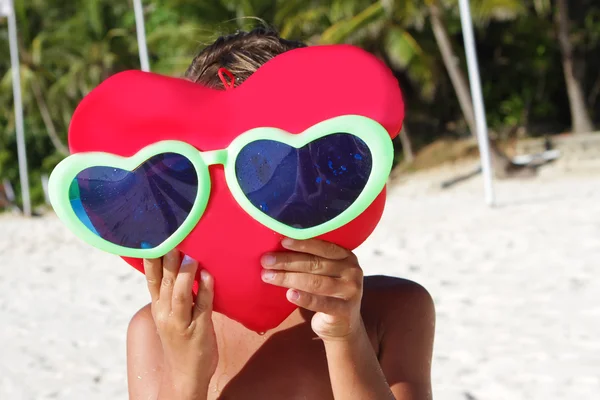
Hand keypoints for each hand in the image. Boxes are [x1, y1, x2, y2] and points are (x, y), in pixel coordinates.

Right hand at [144, 250, 217, 396]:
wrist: (186, 376)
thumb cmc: (182, 341)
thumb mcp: (170, 316)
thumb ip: (173, 292)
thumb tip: (181, 264)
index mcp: (158, 307)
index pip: (152, 279)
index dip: (151, 259)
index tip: (154, 238)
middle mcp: (166, 313)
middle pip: (165, 282)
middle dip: (168, 260)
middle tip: (173, 238)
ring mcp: (181, 322)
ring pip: (180, 294)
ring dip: (186, 274)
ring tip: (190, 256)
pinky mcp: (199, 329)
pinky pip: (203, 306)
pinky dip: (206, 290)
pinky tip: (209, 276)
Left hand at [261, 238, 363, 340]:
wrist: (343, 326)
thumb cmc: (328, 294)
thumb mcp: (326, 274)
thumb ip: (312, 262)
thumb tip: (278, 251)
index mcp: (347, 257)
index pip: (323, 247)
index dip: (302, 244)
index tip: (282, 241)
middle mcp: (352, 271)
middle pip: (316, 264)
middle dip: (288, 261)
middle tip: (266, 261)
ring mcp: (350, 291)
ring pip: (315, 282)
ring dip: (289, 278)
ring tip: (268, 276)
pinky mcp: (344, 311)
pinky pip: (321, 303)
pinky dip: (304, 298)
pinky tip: (289, 294)